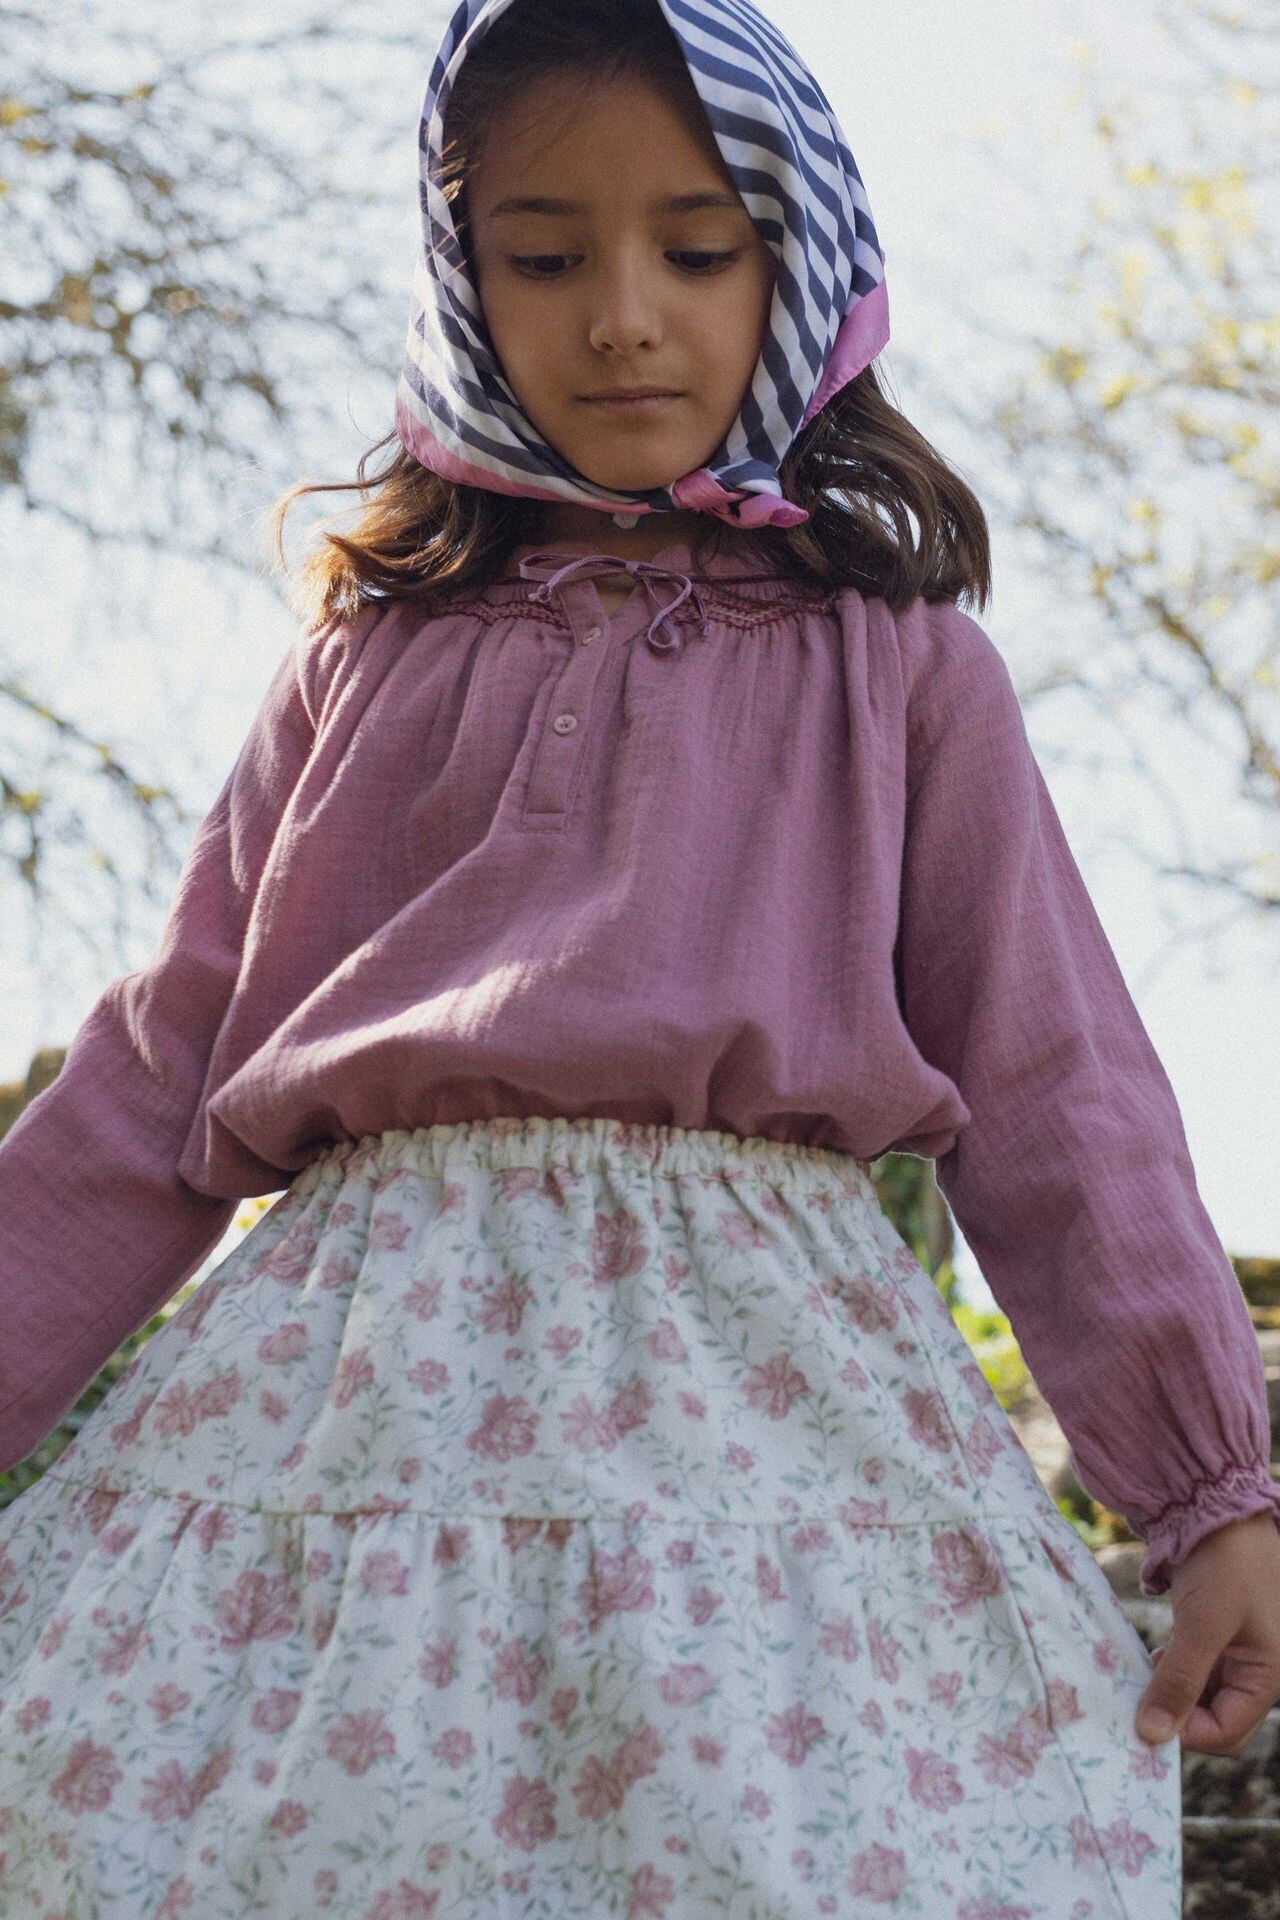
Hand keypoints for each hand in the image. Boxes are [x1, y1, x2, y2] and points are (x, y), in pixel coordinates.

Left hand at [1134, 1508, 1279, 1752]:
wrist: (1220, 1504)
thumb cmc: (1224, 1564)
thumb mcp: (1202, 1626)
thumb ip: (1179, 1681)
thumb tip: (1153, 1735)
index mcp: (1268, 1674)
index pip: (1227, 1731)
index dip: (1186, 1733)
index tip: (1141, 1722)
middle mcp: (1258, 1667)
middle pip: (1217, 1717)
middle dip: (1179, 1714)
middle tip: (1136, 1704)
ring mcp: (1239, 1648)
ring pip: (1203, 1691)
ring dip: (1172, 1691)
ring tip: (1139, 1680)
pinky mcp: (1218, 1629)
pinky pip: (1196, 1665)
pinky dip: (1173, 1668)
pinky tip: (1150, 1659)